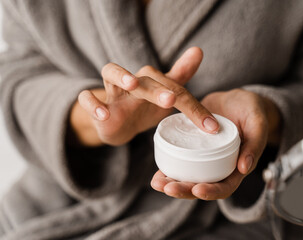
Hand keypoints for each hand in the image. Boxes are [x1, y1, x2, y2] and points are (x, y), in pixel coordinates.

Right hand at [70, 47, 218, 145]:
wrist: (117, 125)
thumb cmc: (144, 108)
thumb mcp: (165, 96)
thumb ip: (181, 75)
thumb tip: (198, 50)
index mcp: (152, 81)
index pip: (175, 88)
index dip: (192, 107)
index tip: (210, 126)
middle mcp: (133, 81)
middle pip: (145, 79)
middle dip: (157, 89)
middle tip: (171, 99)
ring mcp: (113, 92)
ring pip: (111, 74)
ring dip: (121, 76)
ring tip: (132, 84)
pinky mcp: (96, 105)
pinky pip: (87, 98)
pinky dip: (93, 105)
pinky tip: (104, 115)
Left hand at [151, 89, 281, 199]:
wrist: (235, 99)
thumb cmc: (251, 110)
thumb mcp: (257, 122)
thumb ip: (255, 143)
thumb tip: (244, 168)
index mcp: (236, 167)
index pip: (224, 187)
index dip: (211, 192)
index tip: (197, 189)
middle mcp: (218, 167)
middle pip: (201, 186)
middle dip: (184, 191)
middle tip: (168, 188)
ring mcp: (203, 160)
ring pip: (187, 178)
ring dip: (172, 183)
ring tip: (157, 183)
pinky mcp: (191, 149)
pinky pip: (179, 162)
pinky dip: (168, 168)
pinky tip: (157, 171)